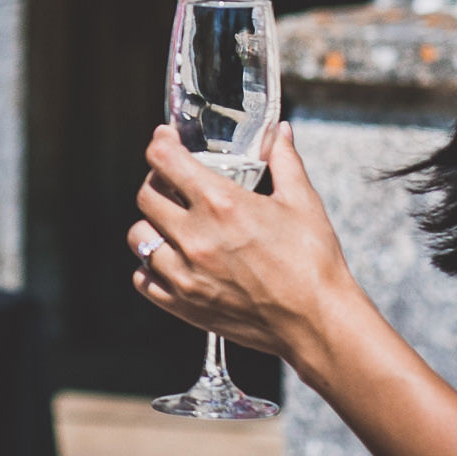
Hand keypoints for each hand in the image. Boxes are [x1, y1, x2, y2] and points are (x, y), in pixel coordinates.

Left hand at [128, 126, 360, 379]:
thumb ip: (284, 161)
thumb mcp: (302, 202)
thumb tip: (281, 133)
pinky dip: (151, 267)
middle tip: (173, 183)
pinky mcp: (184, 305)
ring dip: (152, 225)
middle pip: (145, 196)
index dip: (161, 142)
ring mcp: (185, 274)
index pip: (163, 159)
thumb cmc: (313, 263)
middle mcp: (195, 237)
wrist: (317, 322)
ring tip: (172, 224)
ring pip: (139, 238)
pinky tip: (171, 260)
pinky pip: (143, 280)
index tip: (166, 139)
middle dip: (157, 182)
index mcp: (221, 204)